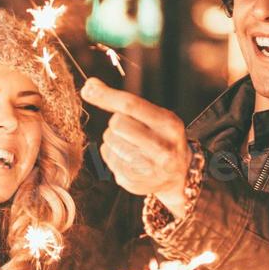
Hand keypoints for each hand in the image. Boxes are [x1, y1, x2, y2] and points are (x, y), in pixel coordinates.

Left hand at [81, 78, 192, 215]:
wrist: (180, 175)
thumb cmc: (162, 138)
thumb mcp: (155, 117)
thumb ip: (123, 102)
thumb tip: (89, 87)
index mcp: (169, 124)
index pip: (131, 105)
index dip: (106, 95)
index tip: (88, 88)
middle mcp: (162, 147)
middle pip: (117, 123)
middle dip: (116, 123)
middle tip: (129, 129)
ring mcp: (148, 168)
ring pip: (109, 142)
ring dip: (113, 140)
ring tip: (130, 145)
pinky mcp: (134, 182)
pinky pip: (108, 159)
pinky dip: (113, 155)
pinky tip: (128, 159)